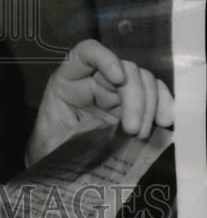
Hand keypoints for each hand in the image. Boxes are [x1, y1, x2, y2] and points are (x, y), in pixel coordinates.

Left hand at [28, 39, 173, 163]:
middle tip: (133, 131)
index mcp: (69, 80)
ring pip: (144, 81)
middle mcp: (95, 79)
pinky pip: (156, 96)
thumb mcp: (53, 141)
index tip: (118, 78)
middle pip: (126, 68)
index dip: (105, 58)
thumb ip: (71, 135)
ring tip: (142, 134)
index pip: (87, 52)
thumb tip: (98, 139)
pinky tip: (165, 123)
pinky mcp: (134, 107)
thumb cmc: (52, 148)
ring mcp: (117, 92)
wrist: (60, 165)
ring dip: (151, 105)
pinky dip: (164, 105)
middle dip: (135, 97)